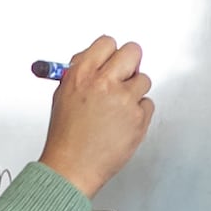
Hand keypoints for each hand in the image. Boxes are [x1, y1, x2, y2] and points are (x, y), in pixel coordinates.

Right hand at [38, 34, 154, 195]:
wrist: (72, 167)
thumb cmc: (66, 136)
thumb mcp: (63, 95)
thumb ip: (80, 74)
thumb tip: (95, 59)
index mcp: (82, 74)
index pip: (107, 43)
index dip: (110, 52)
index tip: (111, 60)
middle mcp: (104, 83)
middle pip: (133, 52)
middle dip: (130, 63)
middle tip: (124, 75)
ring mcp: (124, 100)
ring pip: (143, 79)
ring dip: (134, 90)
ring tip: (118, 108)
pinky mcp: (138, 118)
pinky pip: (148, 103)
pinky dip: (138, 112)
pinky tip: (123, 122)